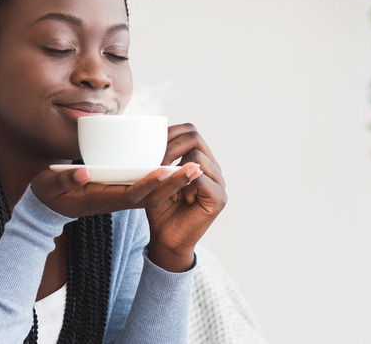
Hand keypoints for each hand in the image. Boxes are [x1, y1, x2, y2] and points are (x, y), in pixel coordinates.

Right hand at [30, 162, 200, 218]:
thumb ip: (64, 180)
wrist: (49, 208)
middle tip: (196, 168)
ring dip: (175, 183)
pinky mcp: (123, 194)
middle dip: (174, 183)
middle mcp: (116, 201)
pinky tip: (180, 169)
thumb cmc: (48, 193)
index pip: (131, 193)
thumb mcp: (50, 185)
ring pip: (154, 195)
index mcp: (101, 199)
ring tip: (196, 168)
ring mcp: (121, 199)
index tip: (166, 169)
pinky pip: (149, 192)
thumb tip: (82, 172)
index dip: (149, 183)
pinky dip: (166, 183)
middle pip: (151, 196)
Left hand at [145, 123, 227, 271]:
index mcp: (201, 159)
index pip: (191, 131)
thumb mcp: (157, 177)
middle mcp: (213, 168)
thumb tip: (151, 134)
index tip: (151, 145)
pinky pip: (199, 179)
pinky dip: (183, 186)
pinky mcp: (219, 198)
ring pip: (196, 157)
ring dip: (175, 169)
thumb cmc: (159, 209)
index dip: (170, 132)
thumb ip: (160, 158)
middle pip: (195, 138)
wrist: (166, 240)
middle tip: (156, 164)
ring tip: (167, 186)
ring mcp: (219, 182)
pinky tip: (177, 198)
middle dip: (170, 147)